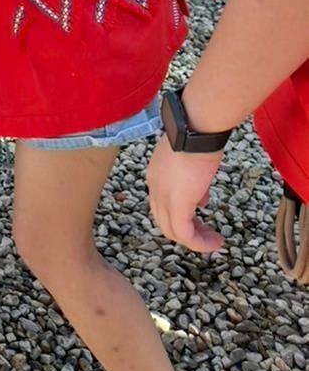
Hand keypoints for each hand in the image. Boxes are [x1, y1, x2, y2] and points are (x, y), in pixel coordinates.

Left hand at [146, 135, 224, 253]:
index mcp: (155, 175)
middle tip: (205, 234)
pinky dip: (199, 243)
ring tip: (213, 241)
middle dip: (186, 230)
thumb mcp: (191, 161)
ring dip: (194, 240)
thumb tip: (201, 197)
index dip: (180, 212)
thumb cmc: (196, 135)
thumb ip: (191, 180)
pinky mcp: (177, 204)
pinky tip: (215, 242)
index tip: (200, 214)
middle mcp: (154, 187)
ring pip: (172, 231)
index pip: (162, 203)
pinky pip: (184, 234)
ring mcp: (163, 196)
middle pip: (164, 220)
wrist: (196, 128)